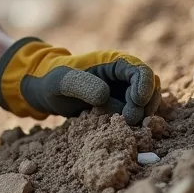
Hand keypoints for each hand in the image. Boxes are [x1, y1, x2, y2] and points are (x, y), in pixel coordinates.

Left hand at [0, 37, 160, 124]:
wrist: (43, 90)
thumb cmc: (50, 80)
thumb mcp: (61, 81)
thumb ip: (81, 85)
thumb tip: (106, 94)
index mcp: (111, 62)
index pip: (141, 70)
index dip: (145, 87)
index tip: (136, 103)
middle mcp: (121, 76)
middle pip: (151, 88)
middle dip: (146, 104)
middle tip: (128, 120)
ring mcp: (122, 92)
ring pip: (147, 103)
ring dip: (142, 116)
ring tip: (124, 126)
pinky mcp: (119, 107)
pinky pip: (136, 116)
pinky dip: (135, 124)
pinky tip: (123, 131)